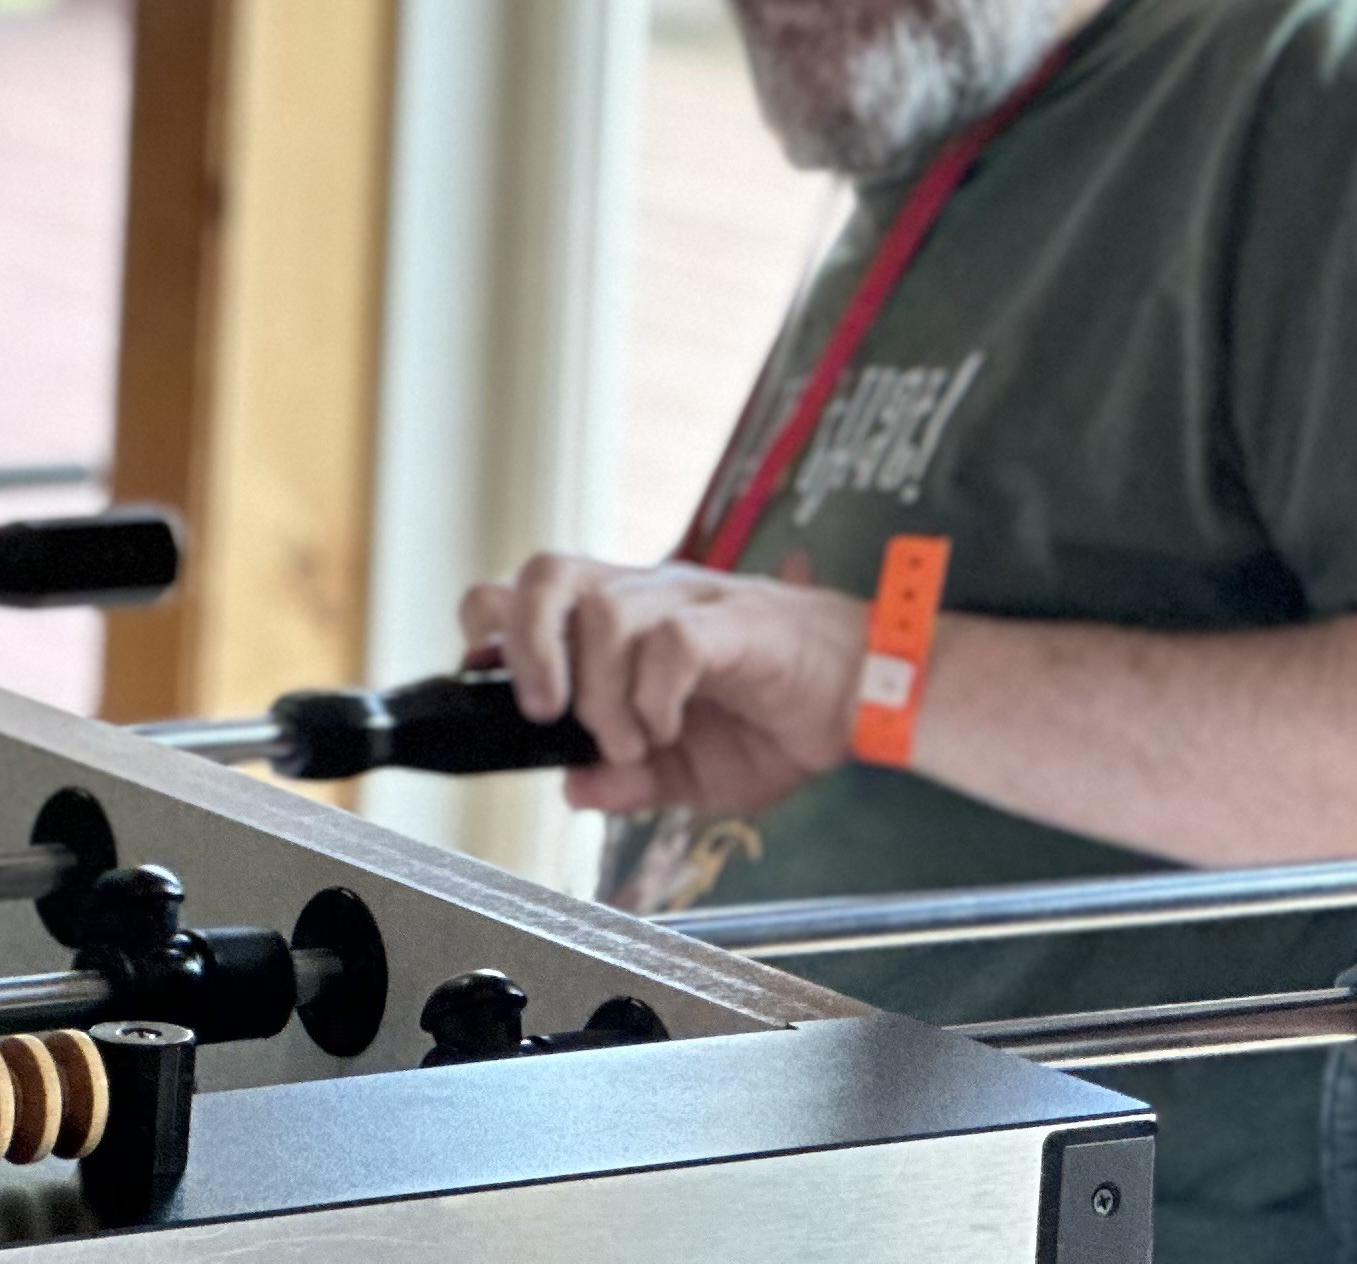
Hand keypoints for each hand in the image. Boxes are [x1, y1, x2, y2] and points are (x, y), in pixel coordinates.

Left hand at [459, 554, 868, 817]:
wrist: (869, 693)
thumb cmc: (776, 716)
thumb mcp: (689, 771)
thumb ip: (627, 779)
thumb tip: (572, 786)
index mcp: (625, 620)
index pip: (532, 589)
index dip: (494, 627)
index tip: (487, 686)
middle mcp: (649, 595)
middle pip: (549, 571)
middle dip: (525, 644)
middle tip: (545, 712)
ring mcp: (693, 600)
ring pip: (605, 611)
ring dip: (600, 694)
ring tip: (630, 743)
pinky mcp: (738, 621)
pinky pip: (673, 640)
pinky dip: (655, 695)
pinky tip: (670, 728)